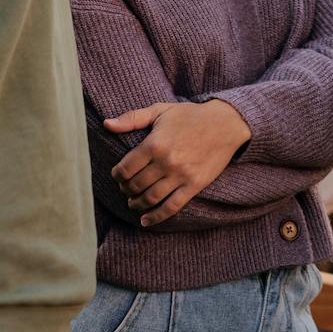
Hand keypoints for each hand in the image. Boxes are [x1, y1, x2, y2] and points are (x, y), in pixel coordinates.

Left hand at [105, 99, 251, 225]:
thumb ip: (132, 118)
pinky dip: (156, 217)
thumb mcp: (160, 110)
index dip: (117, 175)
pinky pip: (171, 207)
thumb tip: (107, 124)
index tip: (118, 176)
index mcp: (154, 144)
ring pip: (150, 198)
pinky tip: (146, 220)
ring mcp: (180, 175)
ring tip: (133, 202)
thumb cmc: (190, 115)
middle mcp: (166, 162)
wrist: (225, 123)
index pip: (125, 169)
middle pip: (136, 185)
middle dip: (126, 189)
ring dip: (137, 204)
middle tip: (125, 188)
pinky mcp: (194, 185)